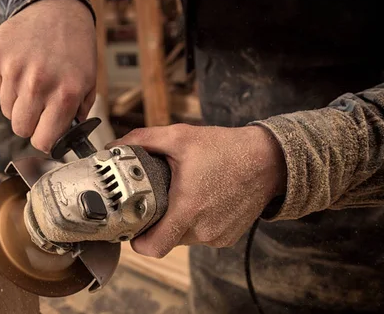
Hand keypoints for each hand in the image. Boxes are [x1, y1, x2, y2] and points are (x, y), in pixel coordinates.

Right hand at [0, 0, 96, 152]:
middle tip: (39, 110)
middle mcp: (38, 84)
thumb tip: (64, 138)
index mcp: (64, 94)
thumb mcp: (88, 82)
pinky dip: (7, 85)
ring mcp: (14, 70)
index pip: (43, 140)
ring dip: (19, 104)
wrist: (57, 10)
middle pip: (19, 128)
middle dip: (30, 124)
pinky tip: (21, 70)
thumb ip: (77, 113)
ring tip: (33, 84)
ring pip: (7, 110)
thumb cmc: (75, 47)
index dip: (44, 141)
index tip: (46, 136)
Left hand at [108, 124, 286, 257]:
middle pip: (165, 240)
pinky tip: (201, 202)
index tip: (132, 228)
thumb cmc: (226, 149)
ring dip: (177, 223)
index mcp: (187, 209)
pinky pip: (202, 236)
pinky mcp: (228, 237)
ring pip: (183, 239)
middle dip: (156, 224)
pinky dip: (196, 224)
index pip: (153, 247)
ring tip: (181, 197)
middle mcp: (203, 229)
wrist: (269, 160)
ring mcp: (217, 236)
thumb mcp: (180, 137)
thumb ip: (144, 140)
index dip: (137, 241)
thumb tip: (114, 145)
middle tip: (155, 202)